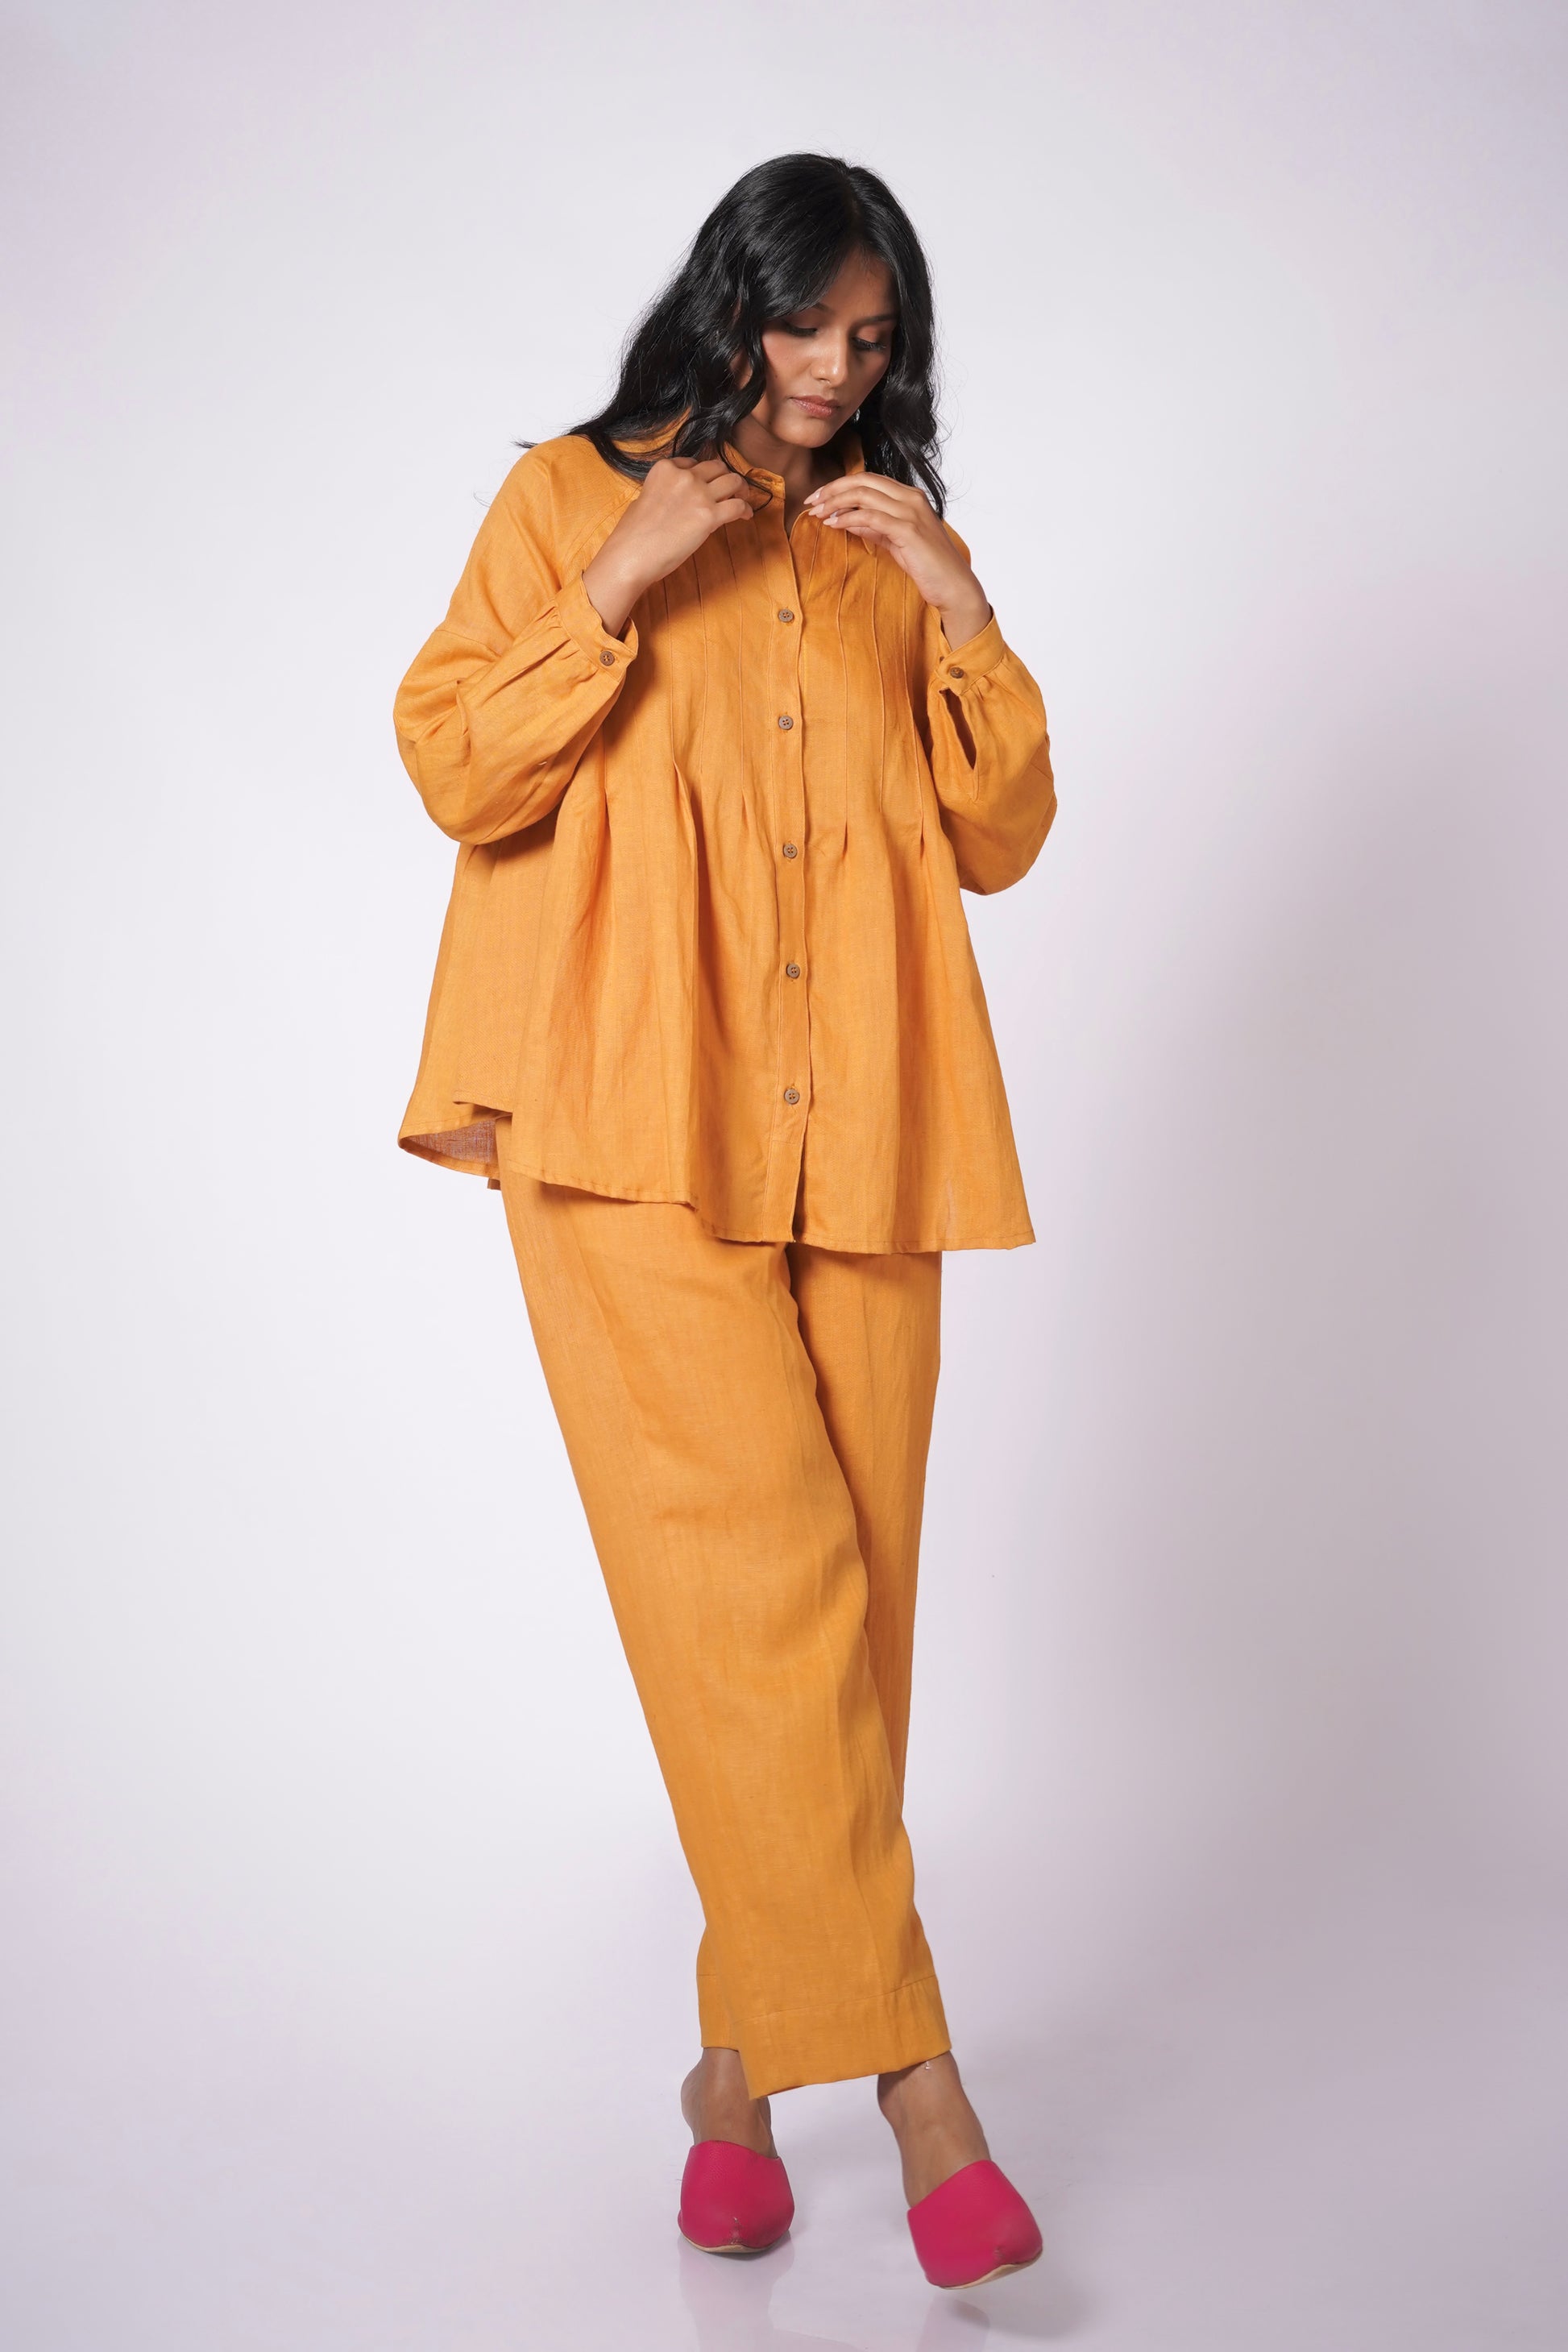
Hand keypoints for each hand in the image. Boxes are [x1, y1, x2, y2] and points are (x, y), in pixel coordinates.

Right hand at [583, 456, 755, 636]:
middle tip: (732, 489)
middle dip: (725, 476)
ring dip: (741, 488)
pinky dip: (745, 509)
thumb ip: (664, 491)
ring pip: (732, 481)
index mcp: (665, 468)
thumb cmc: (632, 534)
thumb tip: (676, 499)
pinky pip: (737, 506)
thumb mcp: (644, 499)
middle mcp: (684, 476)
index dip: (704, 474)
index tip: (708, 484)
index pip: (693, 463)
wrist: (631, 555)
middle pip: (716, 467)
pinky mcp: (709, 516)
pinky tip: (746, 516)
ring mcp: (698, 494)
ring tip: (743, 498)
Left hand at [803, 472, 991, 646]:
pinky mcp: (908, 530)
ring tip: (818, 514)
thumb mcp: (896, 541)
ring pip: (864, 495)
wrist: (953, 585)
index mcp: (910, 496)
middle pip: (863, 481)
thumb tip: (848, 519)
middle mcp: (911, 498)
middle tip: (811, 501)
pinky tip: (833, 524)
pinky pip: (870, 517)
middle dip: (833, 488)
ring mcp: (911, 512)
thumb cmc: (927, 565)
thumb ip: (875, 528)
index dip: (841, 485)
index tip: (820, 497)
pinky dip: (848, 518)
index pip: (869, 479)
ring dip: (836, 502)